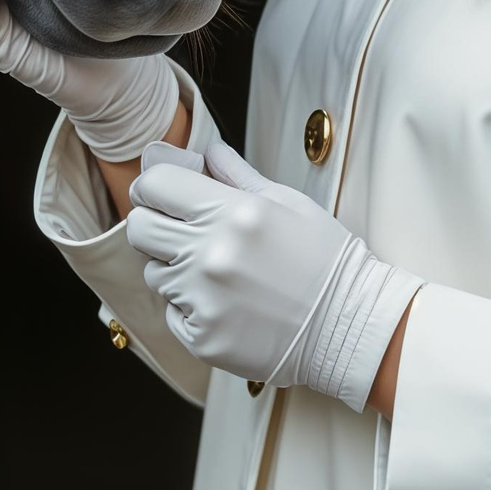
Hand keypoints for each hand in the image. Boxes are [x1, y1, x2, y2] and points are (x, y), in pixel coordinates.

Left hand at [124, 143, 422, 411]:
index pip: (155, 184)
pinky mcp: (201, 338)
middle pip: (140, 227)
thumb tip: (208, 151)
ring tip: (218, 272)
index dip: (155, 185)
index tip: (164, 191)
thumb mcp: (287, 203)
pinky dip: (190, 306)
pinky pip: (171, 312)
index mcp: (231, 213)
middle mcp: (209, 254)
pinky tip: (226, 303)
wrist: (350, 328)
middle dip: (155, 222)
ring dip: (174, 267)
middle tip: (181, 229)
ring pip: (153, 271)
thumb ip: (237, 176)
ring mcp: (203, 300)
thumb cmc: (325, 262)